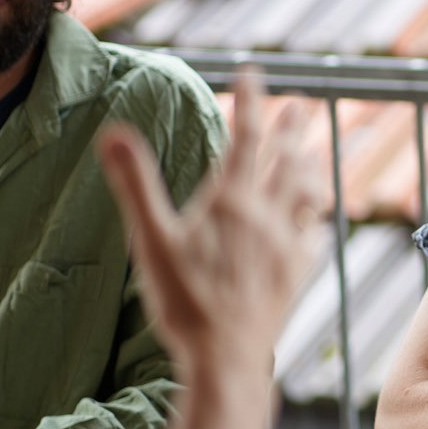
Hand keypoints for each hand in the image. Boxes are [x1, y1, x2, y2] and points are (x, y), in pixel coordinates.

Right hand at [97, 67, 327, 383]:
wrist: (225, 356)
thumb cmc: (184, 300)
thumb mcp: (150, 239)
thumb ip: (135, 183)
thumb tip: (113, 132)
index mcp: (230, 200)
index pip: (244, 136)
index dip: (250, 101)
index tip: (255, 72)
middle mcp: (266, 215)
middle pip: (286, 160)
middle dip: (292, 129)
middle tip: (301, 106)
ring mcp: (286, 245)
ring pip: (306, 195)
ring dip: (309, 170)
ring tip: (314, 158)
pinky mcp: (295, 274)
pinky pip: (312, 238)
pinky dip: (314, 222)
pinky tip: (315, 225)